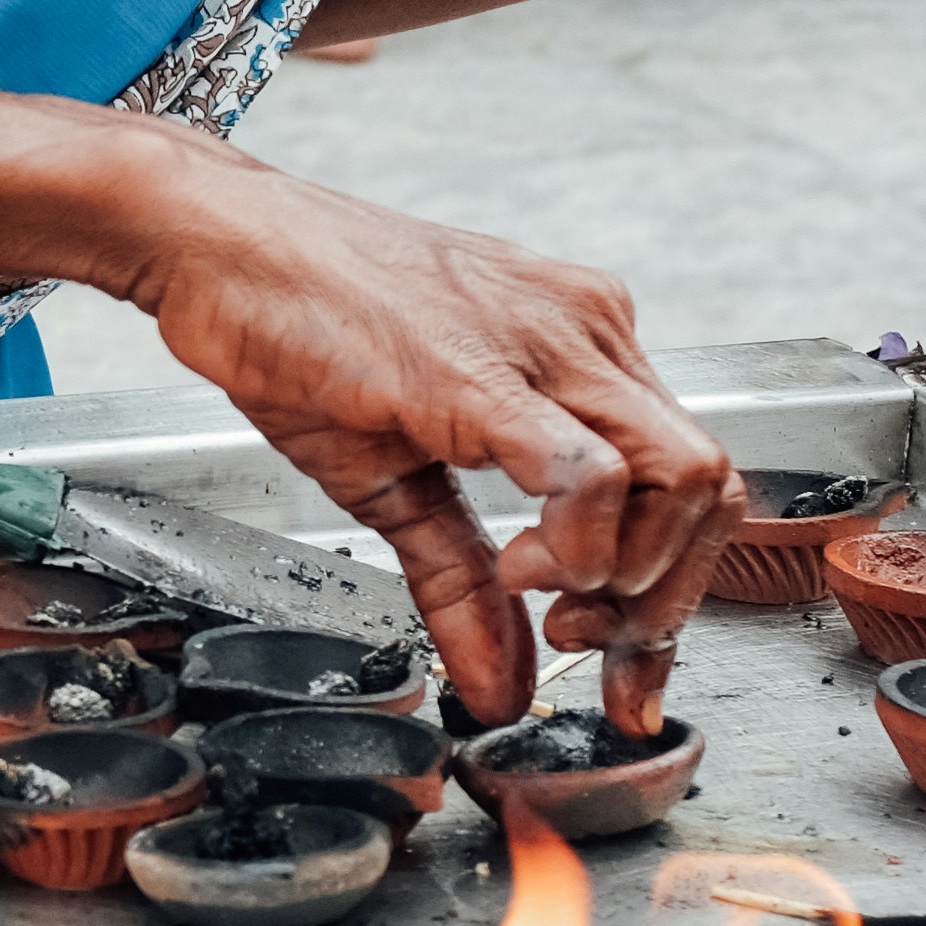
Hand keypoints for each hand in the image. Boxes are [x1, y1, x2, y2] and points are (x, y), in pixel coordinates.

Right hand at [108, 149, 740, 720]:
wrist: (214, 237)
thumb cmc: (296, 322)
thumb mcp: (391, 479)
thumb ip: (461, 586)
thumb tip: (499, 687)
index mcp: (579, 349)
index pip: (691, 481)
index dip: (673, 597)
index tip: (621, 668)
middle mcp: (587, 333)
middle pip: (711, 487)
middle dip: (666, 603)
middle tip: (584, 646)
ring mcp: (549, 341)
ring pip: (685, 475)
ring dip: (632, 576)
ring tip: (544, 600)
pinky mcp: (484, 369)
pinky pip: (590, 470)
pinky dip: (579, 545)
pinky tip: (520, 568)